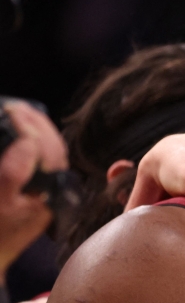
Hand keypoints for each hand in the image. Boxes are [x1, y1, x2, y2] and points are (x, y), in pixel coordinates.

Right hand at [0, 101, 64, 276]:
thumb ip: (12, 173)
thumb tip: (30, 144)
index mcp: (47, 196)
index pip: (50, 153)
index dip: (32, 127)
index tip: (14, 109)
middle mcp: (52, 194)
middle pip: (53, 150)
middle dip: (36, 124)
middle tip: (16, 106)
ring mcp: (44, 193)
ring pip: (48, 155)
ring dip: (34, 131)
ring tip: (17, 113)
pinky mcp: (35, 193)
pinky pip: (38, 164)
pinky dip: (30, 146)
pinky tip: (19, 134)